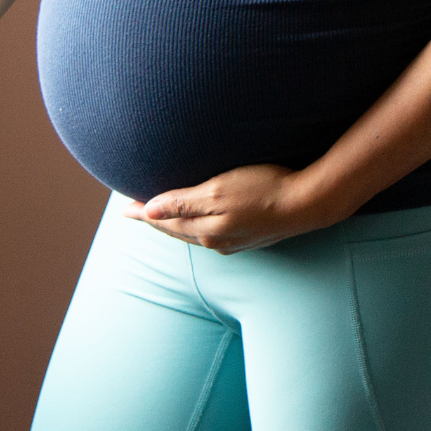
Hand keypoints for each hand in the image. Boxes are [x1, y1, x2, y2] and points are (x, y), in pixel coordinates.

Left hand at [125, 164, 344, 253]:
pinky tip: (199, 221)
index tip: (124, 209)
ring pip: (193, 234)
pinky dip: (195, 227)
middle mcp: (216, 241)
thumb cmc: (263, 189)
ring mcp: (233, 242)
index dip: (144, 213)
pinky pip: (210, 234)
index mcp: (205, 230)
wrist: (307, 203)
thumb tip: (148, 209)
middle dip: (155, 221)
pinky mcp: (249, 237)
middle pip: (176, 231)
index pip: (164, 222)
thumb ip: (182, 202)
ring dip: (174, 225)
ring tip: (161, 217)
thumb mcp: (218, 191)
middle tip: (136, 212)